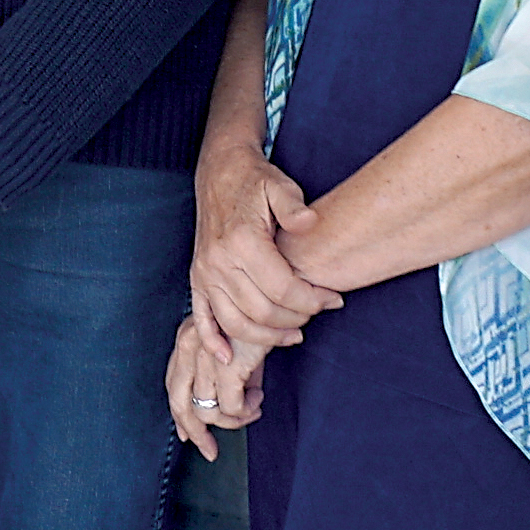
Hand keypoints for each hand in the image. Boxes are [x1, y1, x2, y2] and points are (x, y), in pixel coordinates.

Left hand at [165, 321, 266, 463]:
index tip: (189, 435)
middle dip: (194, 431)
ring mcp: (206, 357)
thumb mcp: (238, 341)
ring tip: (253, 409)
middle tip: (210, 451)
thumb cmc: (261, 313)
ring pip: (206, 411)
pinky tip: (259, 399)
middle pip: (179, 402)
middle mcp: (190, 347)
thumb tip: (234, 399)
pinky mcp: (228, 367)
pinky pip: (231, 407)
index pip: (173, 383)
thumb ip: (230, 368)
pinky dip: (246, 411)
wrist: (277, 292)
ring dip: (231, 421)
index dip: (179, 413)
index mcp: (187, 338)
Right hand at [190, 149, 340, 361]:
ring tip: (293, 333)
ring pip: (236, 323)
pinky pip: (202, 320)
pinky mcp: (197, 280)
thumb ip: (293, 205)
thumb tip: (310, 222)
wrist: (219, 171)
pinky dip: (214, 342)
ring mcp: (205, 274)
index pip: (283, 289)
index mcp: (242, 241)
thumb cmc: (254, 180)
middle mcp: (219, 262)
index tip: (332, 299)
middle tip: (317, 312)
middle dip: (297, 319)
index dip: (312, 300)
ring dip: (267, 336)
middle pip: (262, 311)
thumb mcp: (278, 184)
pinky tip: (230, 357)